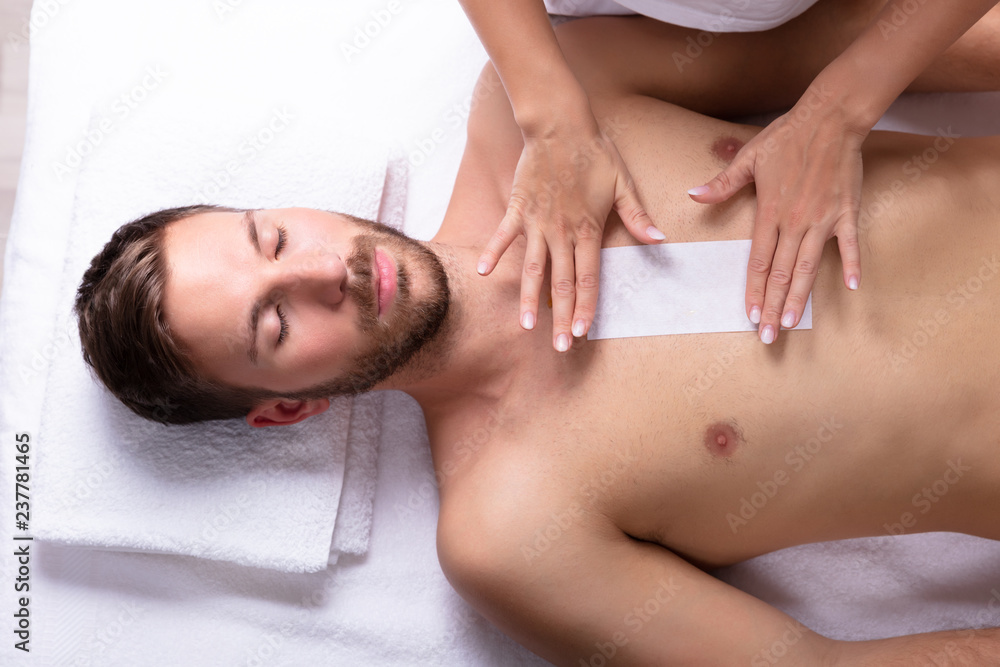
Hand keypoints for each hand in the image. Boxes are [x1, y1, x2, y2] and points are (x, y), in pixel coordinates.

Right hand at [477, 125, 660, 351]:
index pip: (587, 278)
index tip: (581, 333)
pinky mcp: (518, 209)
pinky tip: (484, 273)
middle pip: (560, 283)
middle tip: (557, 347)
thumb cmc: (595, 153)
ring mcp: (537, 222)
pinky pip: (504, 236)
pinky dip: (493, 253)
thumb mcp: (624, 183)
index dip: (584, 308)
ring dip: (529, 299)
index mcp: (588, 229)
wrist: (560, 125)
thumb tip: (660, 241)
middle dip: (559, 317)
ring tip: (526, 326)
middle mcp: (561, 231)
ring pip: (533, 269)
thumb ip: (638, 216)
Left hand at [689, 97, 866, 343]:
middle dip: (774, 307)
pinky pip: (849, 243)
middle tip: (769, 336)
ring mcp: (823, 218)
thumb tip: (693, 195)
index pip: (759, 262)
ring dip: (801, 297)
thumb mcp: (748, 158)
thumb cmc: (786, 137)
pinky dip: (851, 264)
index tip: (750, 316)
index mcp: (770, 213)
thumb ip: (722, 184)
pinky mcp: (846, 211)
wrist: (830, 118)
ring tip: (793, 323)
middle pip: (782, 273)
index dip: (755, 291)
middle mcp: (796, 221)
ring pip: (809, 266)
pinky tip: (851, 287)